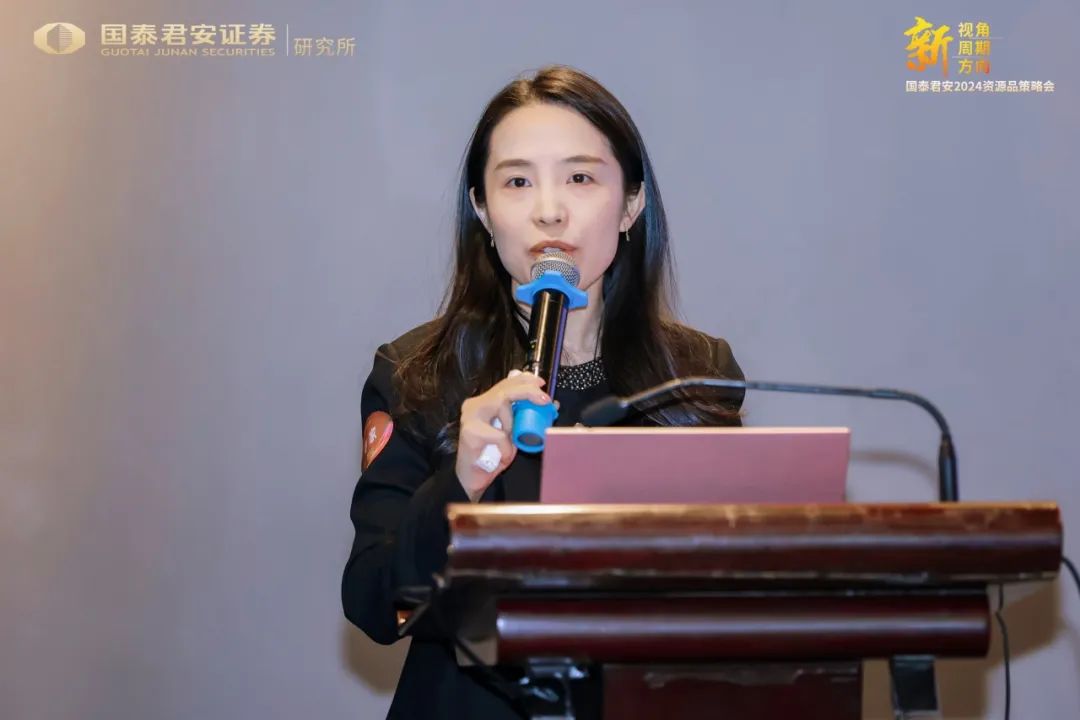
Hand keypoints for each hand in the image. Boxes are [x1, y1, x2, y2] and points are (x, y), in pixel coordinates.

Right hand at [455, 370, 550, 501]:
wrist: (471, 479)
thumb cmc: (492, 456)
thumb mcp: (513, 434)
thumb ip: (525, 418)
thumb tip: (551, 405)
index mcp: (484, 402)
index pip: (505, 383)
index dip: (524, 380)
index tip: (541, 384)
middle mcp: (475, 404)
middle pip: (504, 389)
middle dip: (527, 391)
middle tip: (544, 400)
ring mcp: (470, 417)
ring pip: (501, 405)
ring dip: (513, 424)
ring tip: (511, 441)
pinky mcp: (470, 432)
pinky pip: (499, 435)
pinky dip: (507, 448)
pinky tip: (503, 457)